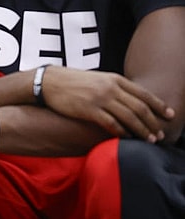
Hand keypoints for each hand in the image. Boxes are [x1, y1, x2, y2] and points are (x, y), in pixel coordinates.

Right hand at [42, 66, 173, 141]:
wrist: (48, 82)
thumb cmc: (71, 81)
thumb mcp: (97, 79)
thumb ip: (113, 87)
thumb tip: (129, 100)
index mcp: (114, 79)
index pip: (143, 93)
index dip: (159, 105)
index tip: (169, 115)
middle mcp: (110, 88)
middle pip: (140, 107)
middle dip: (153, 123)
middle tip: (160, 134)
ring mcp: (100, 99)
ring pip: (129, 117)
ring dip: (141, 130)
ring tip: (149, 140)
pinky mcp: (89, 110)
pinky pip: (111, 124)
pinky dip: (122, 132)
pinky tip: (127, 138)